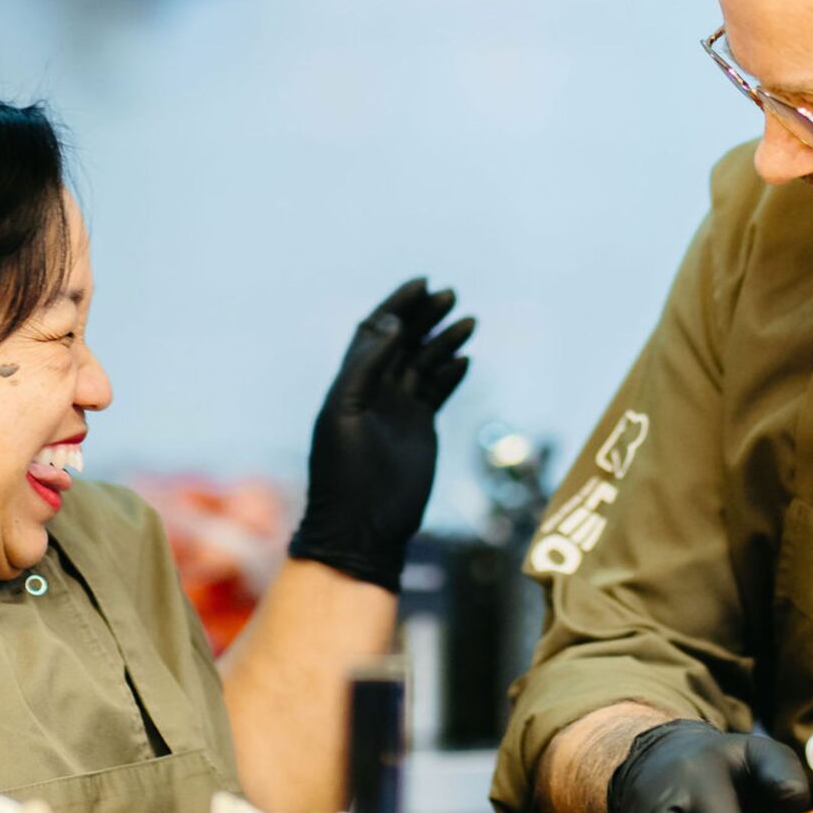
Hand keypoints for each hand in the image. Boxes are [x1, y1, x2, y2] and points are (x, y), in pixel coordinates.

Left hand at [288, 278, 474, 589]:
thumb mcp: (346, 412)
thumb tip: (391, 324)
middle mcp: (375, 391)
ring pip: (424, 364)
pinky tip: (465, 360)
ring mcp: (398, 410)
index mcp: (351, 382)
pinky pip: (437, 392)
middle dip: (425, 317)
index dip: (397, 306)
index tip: (421, 284)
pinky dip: (451, 374)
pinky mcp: (419, 430)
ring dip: (444, 341)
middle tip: (450, 296)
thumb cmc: (344, 473)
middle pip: (403, 342)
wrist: (360, 528)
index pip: (376, 331)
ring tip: (468, 322)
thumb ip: (366, 366)